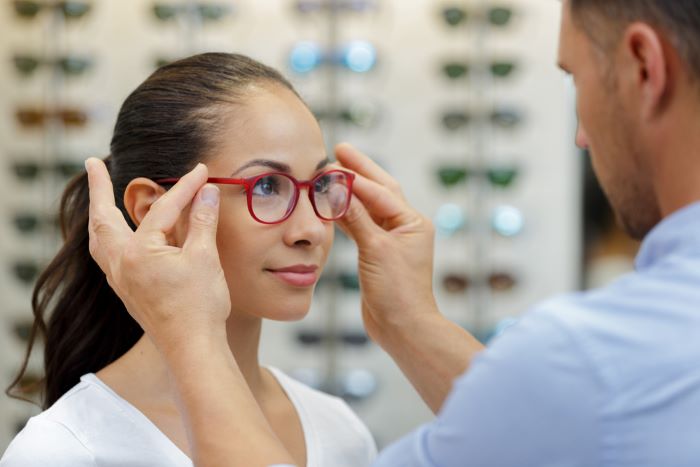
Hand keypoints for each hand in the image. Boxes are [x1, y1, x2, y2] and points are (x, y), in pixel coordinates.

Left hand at [85, 158, 230, 352]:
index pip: (162, 209)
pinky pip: (107, 258)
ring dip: (98, 216)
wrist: (193, 349)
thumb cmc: (200, 306)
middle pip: (102, 219)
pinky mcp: (128, 293)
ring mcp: (121, 281)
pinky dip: (108, 238)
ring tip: (99, 198)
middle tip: (93, 163)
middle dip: (98, 189)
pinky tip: (118, 238)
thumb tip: (206, 191)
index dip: (184, 188)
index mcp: (138, 253)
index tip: (200, 171)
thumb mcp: (204, 257)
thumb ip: (202, 220)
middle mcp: (121, 265)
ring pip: (99, 241)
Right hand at [334, 143, 438, 344]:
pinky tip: (331, 204)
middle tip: (339, 149)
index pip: (379, 191)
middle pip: (379, 190)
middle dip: (360, 170)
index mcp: (412, 222)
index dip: (355, 176)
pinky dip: (346, 214)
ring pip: (368, 207)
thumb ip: (356, 218)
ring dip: (351, 190)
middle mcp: (405, 227)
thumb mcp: (376, 249)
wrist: (402, 327)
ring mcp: (392, 240)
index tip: (332, 160)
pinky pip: (361, 225)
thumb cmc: (397, 291)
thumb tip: (337, 189)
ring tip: (331, 171)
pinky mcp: (378, 254)